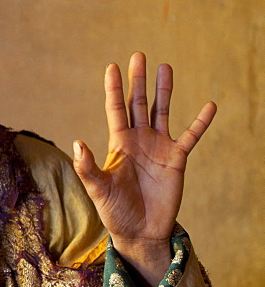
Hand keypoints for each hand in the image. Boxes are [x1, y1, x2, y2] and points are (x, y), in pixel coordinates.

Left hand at [73, 52, 215, 286]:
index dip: (114, 88)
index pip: (115, 109)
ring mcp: (158, 147)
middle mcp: (138, 140)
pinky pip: (191, 136)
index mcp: (118, 144)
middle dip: (138, 80)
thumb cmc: (115, 211)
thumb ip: (87, 167)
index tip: (112, 66)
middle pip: (138, 103)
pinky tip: (210, 106)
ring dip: (164, 91)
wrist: (140, 231)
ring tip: (165, 67)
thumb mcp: (98, 190)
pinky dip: (200, 122)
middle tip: (139, 55)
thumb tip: (77, 143)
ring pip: (162, 111)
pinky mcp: (176, 159)